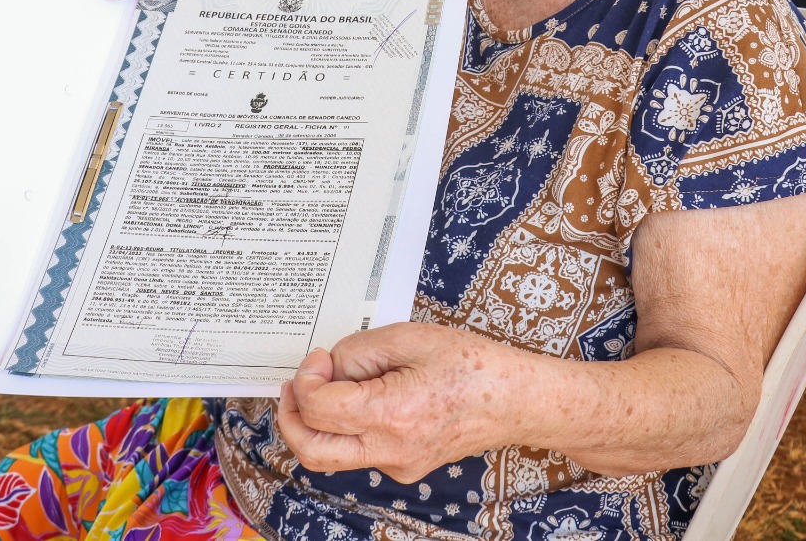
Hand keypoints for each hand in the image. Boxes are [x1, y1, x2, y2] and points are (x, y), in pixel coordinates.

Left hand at [276, 323, 515, 483]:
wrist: (515, 400)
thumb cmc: (472, 365)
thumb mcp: (409, 337)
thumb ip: (357, 351)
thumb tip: (327, 369)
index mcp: (392, 415)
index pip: (319, 409)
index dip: (306, 379)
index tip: (318, 360)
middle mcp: (391, 451)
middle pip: (312, 450)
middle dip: (290, 417)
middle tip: (294, 387)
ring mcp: (397, 466)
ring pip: (331, 457)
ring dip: (316, 424)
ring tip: (329, 388)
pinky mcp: (404, 467)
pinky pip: (358, 453)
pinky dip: (346, 427)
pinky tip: (364, 398)